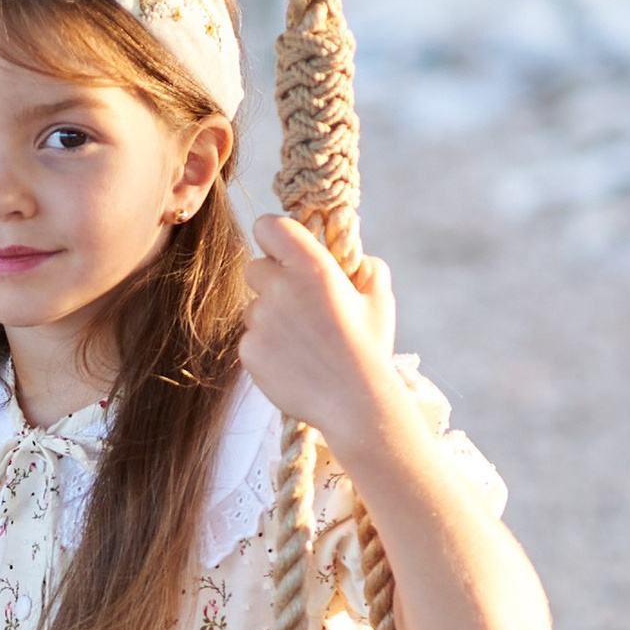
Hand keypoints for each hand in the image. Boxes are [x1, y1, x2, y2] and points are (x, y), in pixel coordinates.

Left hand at [239, 213, 397, 440]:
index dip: (275, 238)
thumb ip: (366, 267)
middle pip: (254, 267)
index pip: (267, 227)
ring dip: (270, 317)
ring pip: (252, 307)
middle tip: (299, 305)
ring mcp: (261, 320)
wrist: (355, 403)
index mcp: (312, 267)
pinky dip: (266, 348)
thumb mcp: (379, 298)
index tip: (285, 252)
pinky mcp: (249, 350)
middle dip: (272, 281)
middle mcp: (280, 288)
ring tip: (303, 342)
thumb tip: (354, 258)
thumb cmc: (370, 349)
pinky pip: (250, 339)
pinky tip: (294, 362)